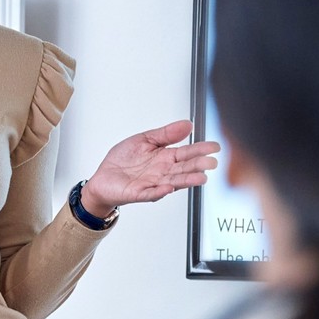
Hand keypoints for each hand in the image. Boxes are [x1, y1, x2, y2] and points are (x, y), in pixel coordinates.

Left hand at [82, 120, 219, 214]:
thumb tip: (187, 125)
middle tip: (212, 162)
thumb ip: (166, 134)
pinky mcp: (139, 193)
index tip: (214, 146)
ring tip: (200, 177)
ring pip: (173, 181)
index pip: (187, 153)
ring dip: (187, 180)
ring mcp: (153, 183)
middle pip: (184, 168)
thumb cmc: (123, 160)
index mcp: (165, 158)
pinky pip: (151, 193)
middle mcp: (162, 172)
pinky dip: (159, 191)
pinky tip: (168, 187)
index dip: (201, 149)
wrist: (103, 178)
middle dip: (198, 165)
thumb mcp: (144, 139)